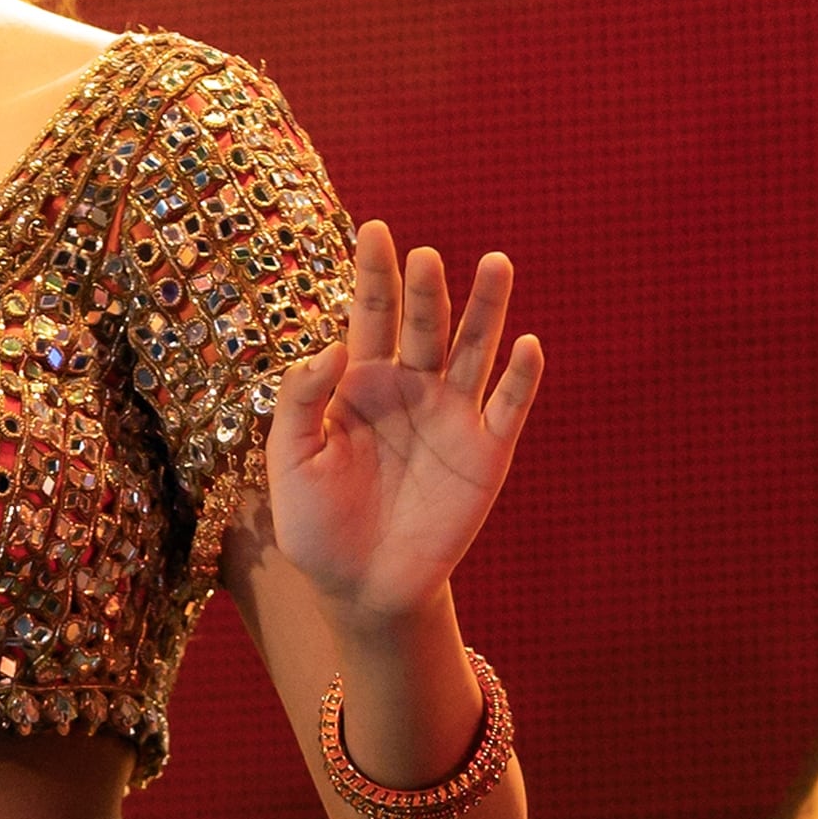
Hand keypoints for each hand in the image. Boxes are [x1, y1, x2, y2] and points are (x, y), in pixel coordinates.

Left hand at [260, 221, 543, 627]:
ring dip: (486, 310)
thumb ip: (300, 401)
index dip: (373, 274)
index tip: (374, 229)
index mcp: (360, 384)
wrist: (362, 588)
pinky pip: (509, 407)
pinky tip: (527, 344)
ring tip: (495, 263)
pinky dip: (521, 377)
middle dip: (426, 290)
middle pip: (424, 325)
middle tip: (425, 257)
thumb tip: (331, 346)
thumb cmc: (318, 526)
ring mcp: (453, 417)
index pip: (370, 315)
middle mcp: (411, 389)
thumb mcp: (290, 462)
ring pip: (473, 350)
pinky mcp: (487, 453)